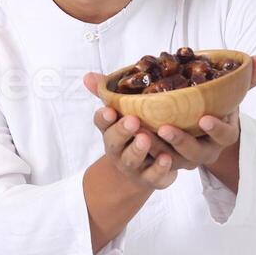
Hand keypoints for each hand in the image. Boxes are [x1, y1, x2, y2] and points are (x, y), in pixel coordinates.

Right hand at [82, 72, 179, 190]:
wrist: (143, 172)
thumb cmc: (134, 135)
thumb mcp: (123, 114)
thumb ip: (107, 94)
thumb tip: (88, 76)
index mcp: (111, 130)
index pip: (102, 122)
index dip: (104, 117)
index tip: (110, 109)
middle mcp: (118, 150)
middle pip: (114, 142)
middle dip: (122, 131)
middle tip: (133, 121)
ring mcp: (133, 166)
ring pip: (132, 159)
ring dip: (138, 149)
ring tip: (147, 138)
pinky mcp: (150, 179)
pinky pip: (153, 176)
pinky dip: (159, 168)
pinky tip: (167, 158)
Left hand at [152, 55, 255, 170]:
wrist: (201, 130)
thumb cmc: (217, 108)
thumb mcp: (232, 95)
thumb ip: (246, 79)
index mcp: (223, 136)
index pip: (224, 136)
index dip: (216, 129)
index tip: (204, 119)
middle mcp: (205, 151)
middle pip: (194, 153)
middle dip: (180, 141)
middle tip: (164, 127)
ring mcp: (184, 159)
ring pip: (170, 160)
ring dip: (155, 147)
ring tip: (141, 132)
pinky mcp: (165, 160)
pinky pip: (153, 160)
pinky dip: (141, 149)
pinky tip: (130, 134)